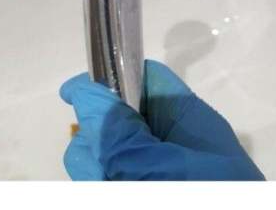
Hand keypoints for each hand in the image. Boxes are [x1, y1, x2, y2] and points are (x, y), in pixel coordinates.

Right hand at [60, 60, 263, 180]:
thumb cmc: (204, 199)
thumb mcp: (164, 169)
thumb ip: (122, 134)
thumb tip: (84, 94)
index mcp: (187, 122)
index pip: (144, 78)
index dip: (108, 79)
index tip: (71, 96)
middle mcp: (170, 145)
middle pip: (115, 120)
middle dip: (95, 140)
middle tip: (98, 168)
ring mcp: (156, 174)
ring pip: (106, 157)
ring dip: (93, 170)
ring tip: (105, 183)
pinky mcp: (141, 185)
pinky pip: (110, 179)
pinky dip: (101, 183)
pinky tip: (103, 187)